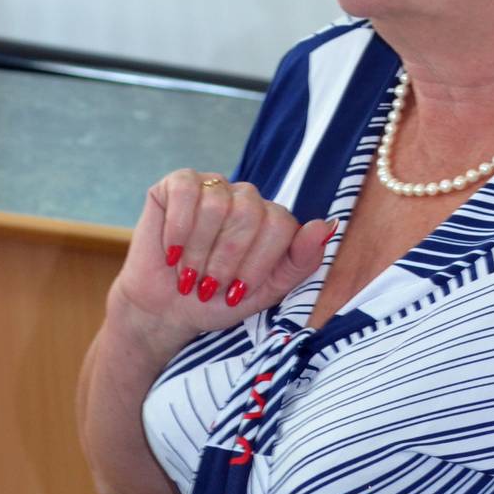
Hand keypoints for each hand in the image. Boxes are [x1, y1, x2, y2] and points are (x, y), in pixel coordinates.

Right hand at [109, 169, 335, 351]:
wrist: (165, 310)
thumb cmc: (217, 301)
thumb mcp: (266, 292)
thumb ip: (300, 262)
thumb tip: (327, 225)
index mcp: (272, 220)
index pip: (281, 225)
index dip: (257, 263)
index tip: (236, 291)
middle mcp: (246, 198)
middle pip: (249, 213)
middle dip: (225, 259)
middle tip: (207, 285)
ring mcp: (213, 186)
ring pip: (217, 203)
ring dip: (199, 250)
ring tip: (187, 273)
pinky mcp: (178, 184)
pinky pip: (186, 190)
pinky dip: (178, 227)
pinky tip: (171, 250)